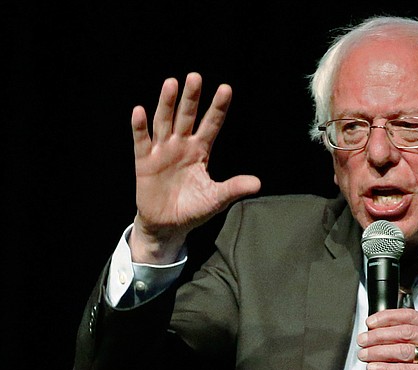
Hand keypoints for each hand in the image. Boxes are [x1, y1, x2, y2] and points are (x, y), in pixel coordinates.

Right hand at [129, 72, 260, 262]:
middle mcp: (181, 146)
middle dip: (191, 98)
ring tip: (171, 84)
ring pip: (165, 123)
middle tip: (196, 76)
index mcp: (200, 151)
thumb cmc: (193, 209)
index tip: (226, 88)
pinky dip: (140, 127)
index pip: (211, 124)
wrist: (168, 225)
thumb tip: (258, 183)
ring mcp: (162, 152)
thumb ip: (234, 188)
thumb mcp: (216, 199)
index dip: (218, 107)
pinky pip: (142, 142)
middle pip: (187, 117)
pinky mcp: (144, 163)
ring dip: (166, 104)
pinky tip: (140, 111)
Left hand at [357, 309, 417, 369]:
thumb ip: (416, 338)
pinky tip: (376, 369)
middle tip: (364, 340)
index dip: (387, 317)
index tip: (371, 322)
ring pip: (404, 350)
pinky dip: (387, 369)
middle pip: (405, 332)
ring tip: (365, 355)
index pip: (410, 315)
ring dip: (379, 352)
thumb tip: (382, 333)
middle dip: (379, 335)